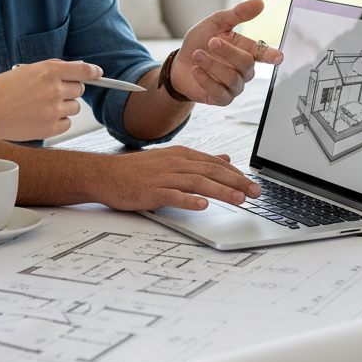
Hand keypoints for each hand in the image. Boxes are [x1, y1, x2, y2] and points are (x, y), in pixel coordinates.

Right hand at [0, 59, 101, 142]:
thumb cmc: (2, 91)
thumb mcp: (26, 70)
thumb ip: (51, 67)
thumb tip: (74, 67)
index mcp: (49, 71)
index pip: (82, 69)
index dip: (93, 71)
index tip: (97, 73)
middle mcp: (54, 89)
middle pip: (79, 89)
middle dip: (70, 90)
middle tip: (53, 93)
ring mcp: (54, 110)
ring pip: (75, 107)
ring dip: (65, 106)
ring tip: (43, 107)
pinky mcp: (51, 128)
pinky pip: (67, 123)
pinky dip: (59, 121)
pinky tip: (41, 118)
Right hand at [99, 146, 261, 211]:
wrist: (105, 174)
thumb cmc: (136, 171)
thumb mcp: (170, 159)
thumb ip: (198, 161)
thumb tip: (224, 159)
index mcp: (181, 155)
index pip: (215, 163)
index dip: (237, 174)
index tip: (253, 184)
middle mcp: (175, 163)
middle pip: (212, 171)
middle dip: (237, 182)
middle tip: (255, 193)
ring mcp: (164, 177)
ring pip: (198, 183)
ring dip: (221, 191)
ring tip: (239, 199)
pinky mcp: (152, 191)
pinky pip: (174, 196)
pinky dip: (189, 201)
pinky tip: (203, 206)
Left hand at [170, 0, 283, 105]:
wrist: (179, 62)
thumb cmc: (200, 42)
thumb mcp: (216, 23)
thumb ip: (237, 14)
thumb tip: (260, 2)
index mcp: (246, 50)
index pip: (263, 53)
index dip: (270, 55)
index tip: (278, 57)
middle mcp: (243, 70)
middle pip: (246, 64)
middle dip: (228, 52)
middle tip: (212, 41)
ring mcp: (233, 86)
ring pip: (232, 78)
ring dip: (212, 65)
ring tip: (197, 54)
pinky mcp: (221, 98)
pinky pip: (219, 93)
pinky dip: (206, 80)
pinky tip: (195, 70)